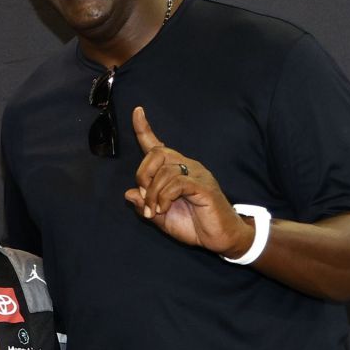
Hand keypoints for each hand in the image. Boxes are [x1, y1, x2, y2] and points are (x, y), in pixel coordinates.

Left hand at [122, 106, 252, 256]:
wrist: (220, 238)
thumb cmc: (194, 225)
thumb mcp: (161, 217)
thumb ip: (145, 205)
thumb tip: (128, 193)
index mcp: (176, 171)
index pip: (158, 146)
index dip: (144, 129)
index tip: (137, 111)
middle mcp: (187, 167)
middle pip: (157, 154)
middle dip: (143, 175)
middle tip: (144, 199)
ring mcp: (197, 175)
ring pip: (165, 171)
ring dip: (152, 194)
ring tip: (154, 211)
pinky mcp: (203, 186)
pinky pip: (176, 183)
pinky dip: (163, 197)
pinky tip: (163, 208)